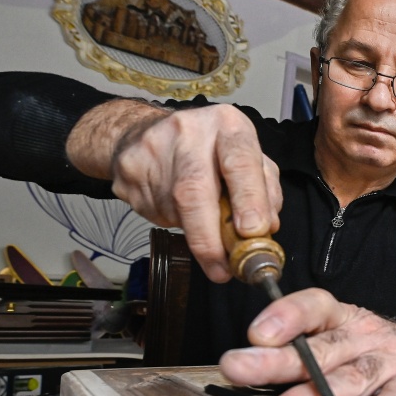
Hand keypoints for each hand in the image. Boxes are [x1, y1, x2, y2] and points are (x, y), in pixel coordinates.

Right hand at [68, 100, 282, 281]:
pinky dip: (171, 222)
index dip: (248, 200)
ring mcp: (153, 150)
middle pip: (194, 191)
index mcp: (227, 126)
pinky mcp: (128, 171)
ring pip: (175, 209)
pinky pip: (154, 212)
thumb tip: (266, 228)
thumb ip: (263, 189)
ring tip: (204, 230)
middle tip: (222, 269)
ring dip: (194, 233)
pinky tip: (176, 210)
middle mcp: (190, 132)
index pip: (240, 162)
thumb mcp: (246, 156)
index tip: (252, 233)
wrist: (143, 131)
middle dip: (210, 239)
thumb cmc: (208, 148)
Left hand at [219, 288, 395, 395]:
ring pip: (353, 377)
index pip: (314, 306)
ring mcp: (394, 358)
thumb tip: (246, 377)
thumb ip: (301, 355)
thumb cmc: (373, 350)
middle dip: (277, 361)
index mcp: (343, 318)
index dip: (285, 315)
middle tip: (237, 369)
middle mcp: (367, 334)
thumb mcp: (341, 339)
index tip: (254, 334)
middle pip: (322, 348)